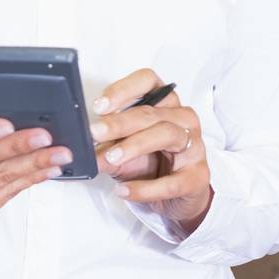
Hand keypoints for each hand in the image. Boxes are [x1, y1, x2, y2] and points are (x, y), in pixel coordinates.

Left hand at [92, 69, 213, 233]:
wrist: (177, 197)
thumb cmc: (150, 163)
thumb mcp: (122, 149)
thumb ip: (104, 144)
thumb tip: (80, 145)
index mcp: (163, 104)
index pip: (148, 81)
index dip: (123, 89)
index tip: (99, 106)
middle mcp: (182, 119)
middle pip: (151, 112)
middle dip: (119, 122)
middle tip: (94, 133)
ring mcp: (194, 147)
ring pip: (166, 135)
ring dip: (134, 146)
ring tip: (110, 158)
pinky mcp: (198, 176)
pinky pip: (172, 181)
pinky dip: (145, 188)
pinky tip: (124, 191)